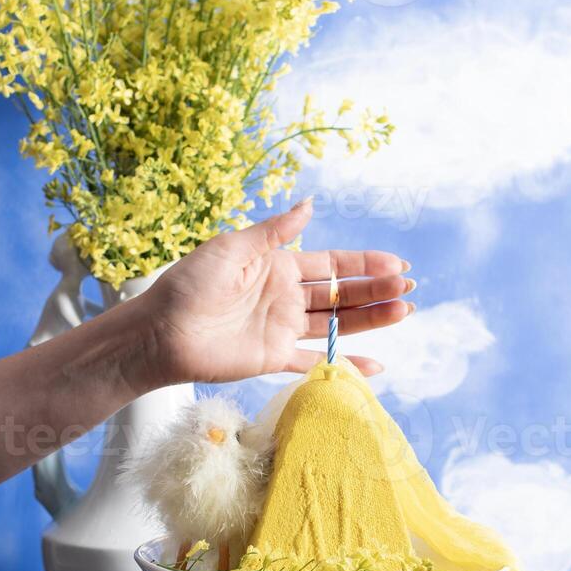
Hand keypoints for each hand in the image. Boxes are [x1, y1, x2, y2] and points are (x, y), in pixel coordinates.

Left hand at [142, 198, 414, 384]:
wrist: (162, 332)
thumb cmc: (190, 284)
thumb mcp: (234, 247)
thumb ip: (276, 232)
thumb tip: (310, 205)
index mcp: (279, 267)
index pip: (333, 264)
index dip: (365, 263)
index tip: (396, 263)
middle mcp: (286, 297)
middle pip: (342, 294)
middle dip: (377, 290)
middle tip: (408, 288)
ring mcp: (283, 329)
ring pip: (337, 325)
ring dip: (371, 320)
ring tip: (404, 312)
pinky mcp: (274, 358)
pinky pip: (315, 362)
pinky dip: (344, 365)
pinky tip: (375, 366)